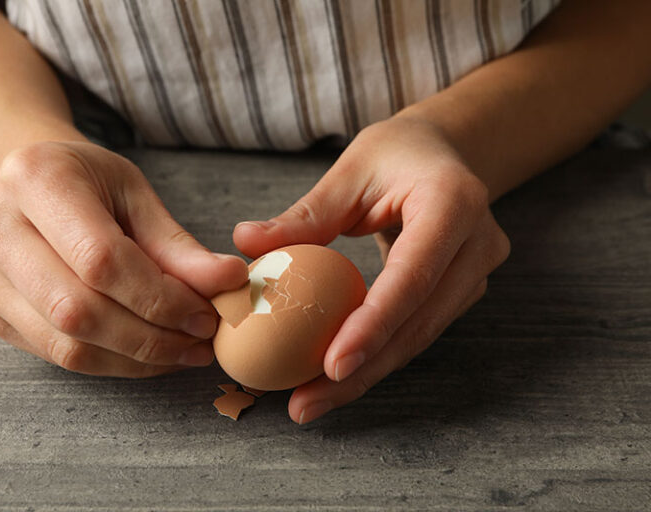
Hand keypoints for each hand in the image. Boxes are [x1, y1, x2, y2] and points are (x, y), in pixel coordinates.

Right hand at [0, 141, 247, 376]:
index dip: (160, 297)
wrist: (34, 188)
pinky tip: (151, 354)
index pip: (100, 259)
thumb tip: (227, 283)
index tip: (207, 314)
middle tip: (201, 340)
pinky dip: (114, 363)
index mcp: (34, 178)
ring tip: (184, 351)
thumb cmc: (91, 184)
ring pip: (67, 343)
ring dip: (137, 358)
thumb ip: (177, 245)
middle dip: (152, 336)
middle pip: (78, 309)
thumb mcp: (137, 194)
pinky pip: (58, 355)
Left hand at [233, 116, 509, 422]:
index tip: (332, 366)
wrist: (446, 154)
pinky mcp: (463, 290)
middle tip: (307, 403)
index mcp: (454, 203)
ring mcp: (477, 272)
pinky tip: (337, 376)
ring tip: (311, 400)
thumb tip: (245, 241)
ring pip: (420, 337)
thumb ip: (304, 214)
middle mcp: (478, 244)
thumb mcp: (350, 171)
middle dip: (363, 370)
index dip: (373, 325)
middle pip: (419, 322)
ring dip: (367, 373)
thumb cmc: (396, 154)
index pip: (412, 276)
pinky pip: (417, 329)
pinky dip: (377, 355)